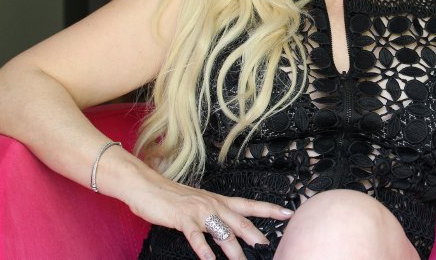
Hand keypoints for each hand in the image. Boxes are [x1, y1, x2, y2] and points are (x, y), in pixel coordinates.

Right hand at [126, 167, 292, 259]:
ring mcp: (198, 211)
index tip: (288, 213)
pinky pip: (195, 236)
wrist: (146, 185)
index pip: (249, 205)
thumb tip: (228, 230)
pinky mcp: (182, 218)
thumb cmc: (171, 197)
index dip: (269, 210)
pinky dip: (203, 249)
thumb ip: (213, 216)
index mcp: (218, 200)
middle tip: (269, 248)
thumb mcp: (198, 204)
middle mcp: (212, 204)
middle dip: (256, 236)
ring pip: (222, 232)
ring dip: (234, 250)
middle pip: (240, 222)